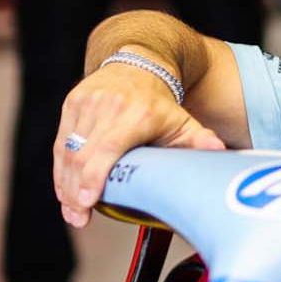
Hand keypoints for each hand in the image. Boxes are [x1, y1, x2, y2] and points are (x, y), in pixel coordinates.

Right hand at [54, 59, 225, 228]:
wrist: (138, 63)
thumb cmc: (160, 102)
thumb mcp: (183, 121)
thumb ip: (199, 141)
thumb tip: (220, 153)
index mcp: (138, 114)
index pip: (108, 148)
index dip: (94, 177)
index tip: (88, 202)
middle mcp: (110, 106)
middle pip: (83, 155)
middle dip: (76, 191)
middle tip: (79, 218)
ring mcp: (87, 103)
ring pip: (67, 151)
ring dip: (65, 185)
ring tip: (72, 211)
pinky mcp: (72, 103)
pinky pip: (61, 143)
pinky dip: (60, 169)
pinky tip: (64, 191)